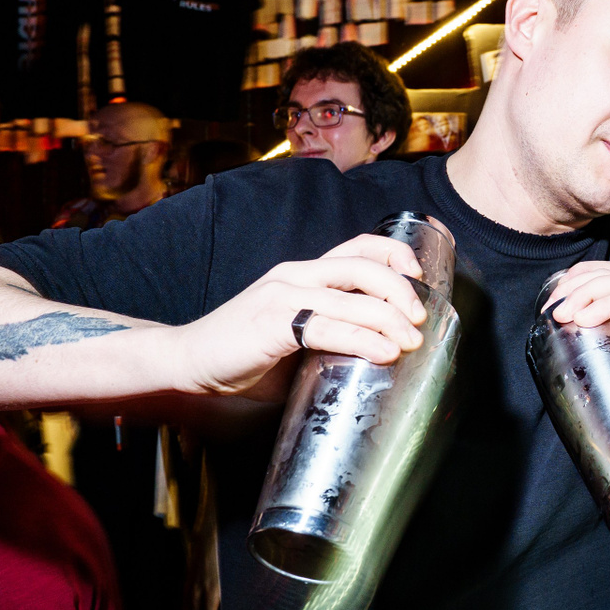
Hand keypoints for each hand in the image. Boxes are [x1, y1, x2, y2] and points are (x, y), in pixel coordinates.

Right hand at [171, 234, 428, 394]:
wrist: (188, 363)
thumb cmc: (244, 355)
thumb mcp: (295, 338)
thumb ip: (329, 337)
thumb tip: (377, 356)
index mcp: (302, 274)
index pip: (357, 247)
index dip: (394, 254)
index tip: (420, 278)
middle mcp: (295, 275)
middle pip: (363, 266)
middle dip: (401, 289)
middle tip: (421, 319)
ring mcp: (283, 296)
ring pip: (352, 295)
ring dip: (390, 318)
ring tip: (411, 341)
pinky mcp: (272, 323)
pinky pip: (328, 326)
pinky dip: (363, 339)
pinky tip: (384, 352)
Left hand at [544, 262, 609, 414]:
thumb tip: (594, 388)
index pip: (609, 278)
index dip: (578, 284)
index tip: (554, 306)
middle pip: (606, 273)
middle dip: (572, 286)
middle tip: (549, 309)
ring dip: (582, 294)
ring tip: (560, 312)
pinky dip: (606, 305)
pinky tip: (585, 318)